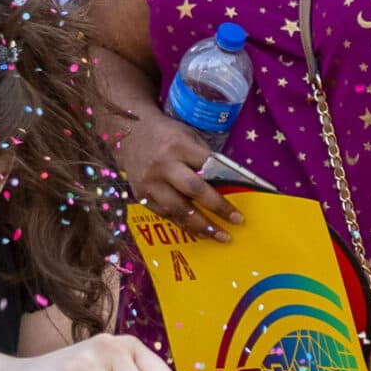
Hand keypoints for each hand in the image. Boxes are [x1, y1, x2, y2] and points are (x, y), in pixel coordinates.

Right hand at [111, 110, 242, 236]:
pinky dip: (182, 224)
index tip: (240, 192)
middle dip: (217, 208)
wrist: (129, 135)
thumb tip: (229, 181)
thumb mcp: (188, 136)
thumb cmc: (167, 136)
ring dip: (200, 225)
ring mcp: (150, 182)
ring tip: (219, 236)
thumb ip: (205, 158)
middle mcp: (163, 165)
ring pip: (177, 208)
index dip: (228, 182)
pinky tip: (197, 232)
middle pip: (193, 190)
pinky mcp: (140, 194)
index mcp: (179, 146)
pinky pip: (164, 214)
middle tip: (236, 222)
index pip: (209, 166)